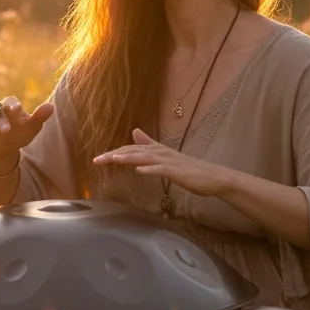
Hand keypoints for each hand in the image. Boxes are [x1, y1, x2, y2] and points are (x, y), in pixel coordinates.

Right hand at [0, 96, 54, 163]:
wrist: (7, 149)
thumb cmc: (21, 134)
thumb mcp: (32, 128)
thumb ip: (40, 117)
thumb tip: (52, 106)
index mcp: (10, 107)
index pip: (11, 102)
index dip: (13, 105)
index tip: (17, 110)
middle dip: (2, 120)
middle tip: (7, 130)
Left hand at [92, 128, 229, 196]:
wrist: (212, 176)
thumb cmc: (189, 170)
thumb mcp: (166, 156)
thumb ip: (150, 145)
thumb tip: (135, 132)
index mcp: (157, 150)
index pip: (131, 150)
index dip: (114, 153)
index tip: (98, 159)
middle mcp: (161, 153)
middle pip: (134, 152)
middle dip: (114, 156)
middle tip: (96, 160)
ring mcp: (169, 162)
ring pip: (145, 158)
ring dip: (129, 158)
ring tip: (113, 160)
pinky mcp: (177, 172)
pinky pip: (162, 170)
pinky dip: (150, 169)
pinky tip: (140, 170)